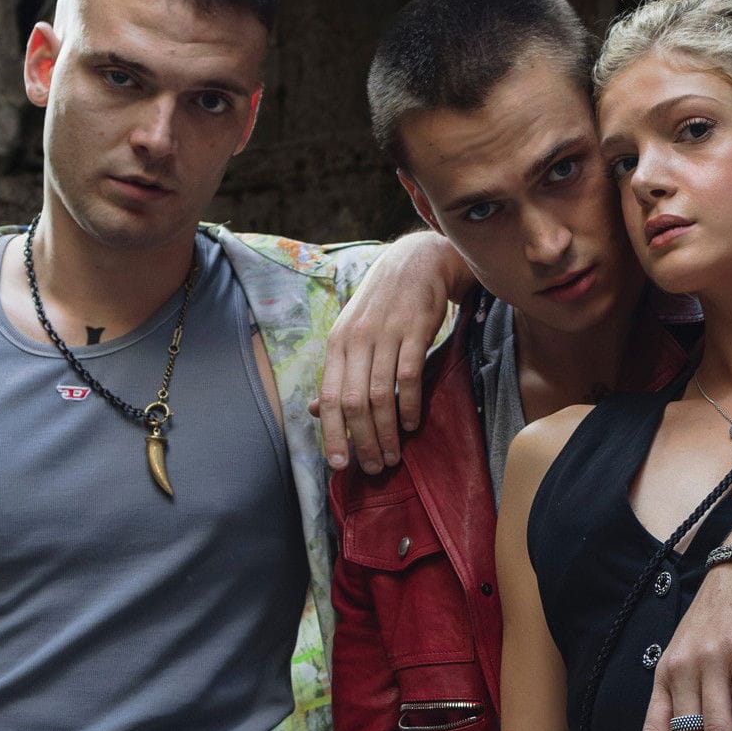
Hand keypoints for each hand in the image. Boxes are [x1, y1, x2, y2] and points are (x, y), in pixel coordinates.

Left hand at [315, 230, 462, 473]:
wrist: (414, 263)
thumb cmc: (381, 306)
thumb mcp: (350, 334)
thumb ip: (337, 372)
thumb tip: (317, 410)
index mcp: (337, 343)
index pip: (330, 397)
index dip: (332, 434)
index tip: (338, 464)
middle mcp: (357, 340)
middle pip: (354, 402)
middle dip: (363, 441)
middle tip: (374, 467)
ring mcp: (386, 335)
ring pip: (381, 395)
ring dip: (387, 431)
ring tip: (394, 455)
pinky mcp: (415, 331)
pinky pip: (410, 377)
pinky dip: (409, 406)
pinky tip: (412, 424)